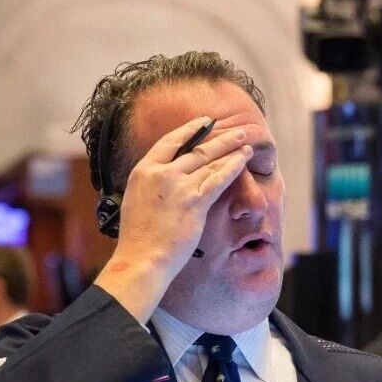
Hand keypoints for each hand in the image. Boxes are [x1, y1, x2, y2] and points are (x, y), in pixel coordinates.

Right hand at [94, 116, 252, 321]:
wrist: (142, 257)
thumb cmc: (138, 237)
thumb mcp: (136, 199)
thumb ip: (152, 184)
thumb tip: (166, 177)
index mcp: (143, 171)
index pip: (169, 142)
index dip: (190, 130)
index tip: (203, 123)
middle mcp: (160, 174)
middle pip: (195, 149)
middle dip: (220, 139)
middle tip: (236, 132)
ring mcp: (178, 186)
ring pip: (210, 162)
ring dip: (231, 150)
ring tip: (245, 144)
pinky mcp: (195, 202)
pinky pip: (218, 179)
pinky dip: (233, 167)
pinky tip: (243, 161)